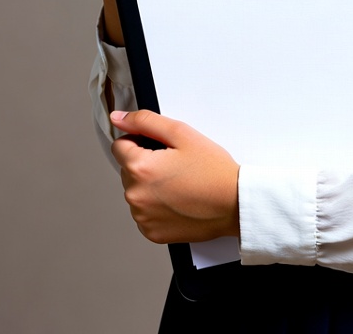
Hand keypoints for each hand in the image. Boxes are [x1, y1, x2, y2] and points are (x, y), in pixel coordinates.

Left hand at [110, 110, 240, 244]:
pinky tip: (178, 200)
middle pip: (127, 169)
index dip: (140, 140)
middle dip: (145, 163)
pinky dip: (156, 206)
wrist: (234, 203)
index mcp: (140, 168)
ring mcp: (142, 218)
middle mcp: (135, 196)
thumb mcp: (181, 133)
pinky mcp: (152, 233)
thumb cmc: (213, 170)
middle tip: (175, 164)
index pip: (120, 146)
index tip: (160, 147)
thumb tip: (118, 118)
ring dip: (150, 185)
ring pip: (136, 191)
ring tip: (179, 183)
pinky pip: (144, 213)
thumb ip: (145, 121)